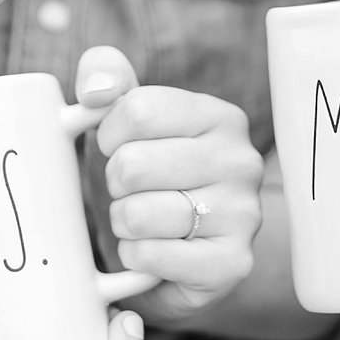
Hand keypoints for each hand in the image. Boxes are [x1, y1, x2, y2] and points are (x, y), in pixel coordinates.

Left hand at [78, 47, 263, 323]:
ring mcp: (243, 214)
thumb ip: (106, 77)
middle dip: (115, 185)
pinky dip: (136, 258)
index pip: (136, 110)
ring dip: (123, 225)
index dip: (110, 136)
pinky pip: (150, 257)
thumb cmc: (150, 178)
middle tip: (134, 193)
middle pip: (132, 165)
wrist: (184, 253)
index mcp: (221, 117)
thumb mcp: (127, 119)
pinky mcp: (232, 262)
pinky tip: (152, 252)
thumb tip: (95, 90)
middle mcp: (242, 161)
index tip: (121, 149)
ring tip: (145, 224)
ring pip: (137, 215)